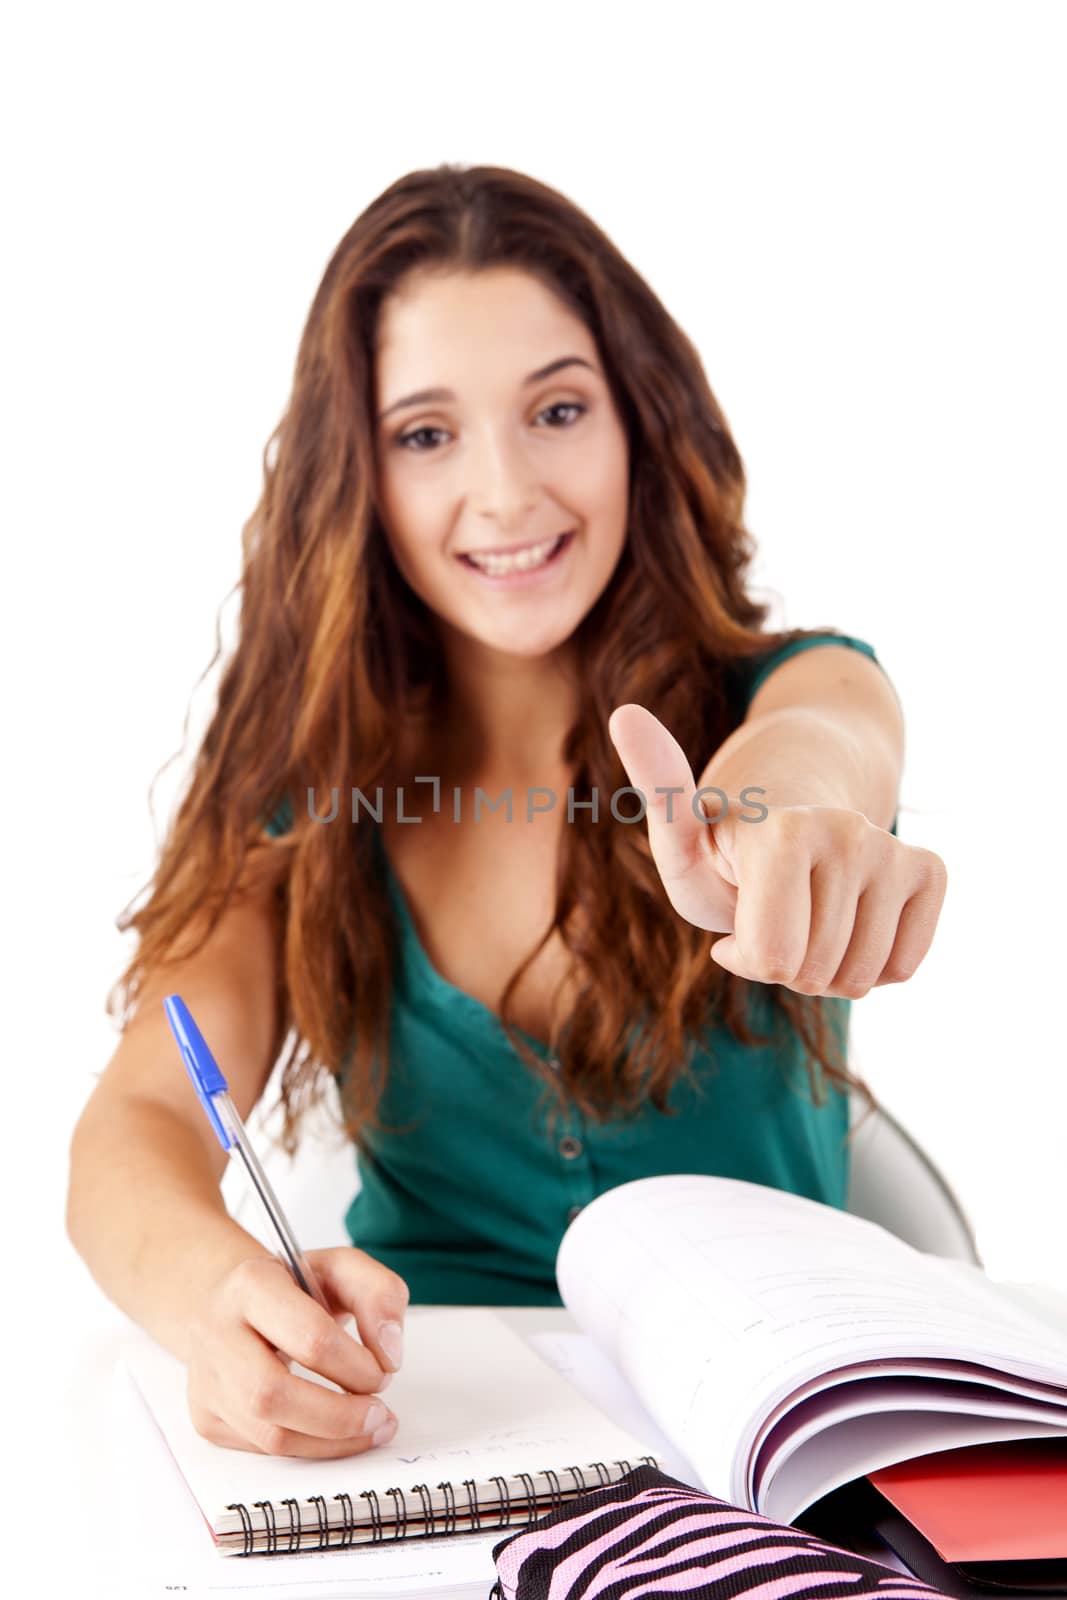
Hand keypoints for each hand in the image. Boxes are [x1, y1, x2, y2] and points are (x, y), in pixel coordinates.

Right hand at [186, 1246, 408, 1457]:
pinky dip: (309, 1448)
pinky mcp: (207, 1417)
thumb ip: (380, 1295)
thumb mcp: (341, 1267)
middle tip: (379, 1414)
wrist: (228, 1300)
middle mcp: (217, 1333)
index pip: (310, 1337)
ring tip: (369, 1428)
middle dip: (339, 1416)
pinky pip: (263, 1450)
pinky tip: (335, 1433)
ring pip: (268, 1435)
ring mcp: (206, 1380)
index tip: (384, 1370)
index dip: (357, 1364)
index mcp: (252, 1285)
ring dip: (330, 1442)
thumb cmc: (290, 1285)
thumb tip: (389, 1354)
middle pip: (273, 1394)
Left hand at [607, 703, 946, 998]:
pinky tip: (848, 925)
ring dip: (827, 971)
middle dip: (786, 966)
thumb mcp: (681, 841)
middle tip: (772, 918)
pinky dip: (872, 967)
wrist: (797, 819)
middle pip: (815, 971)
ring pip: (863, 976)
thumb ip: (660, 795)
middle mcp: (846, 831)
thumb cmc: (727, 849)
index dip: (748, 959)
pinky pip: (904, 966)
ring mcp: (892, 848)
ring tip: (805, 919)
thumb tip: (624, 713)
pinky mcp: (929, 870)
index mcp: (783, 830)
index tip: (733, 924)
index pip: (774, 958)